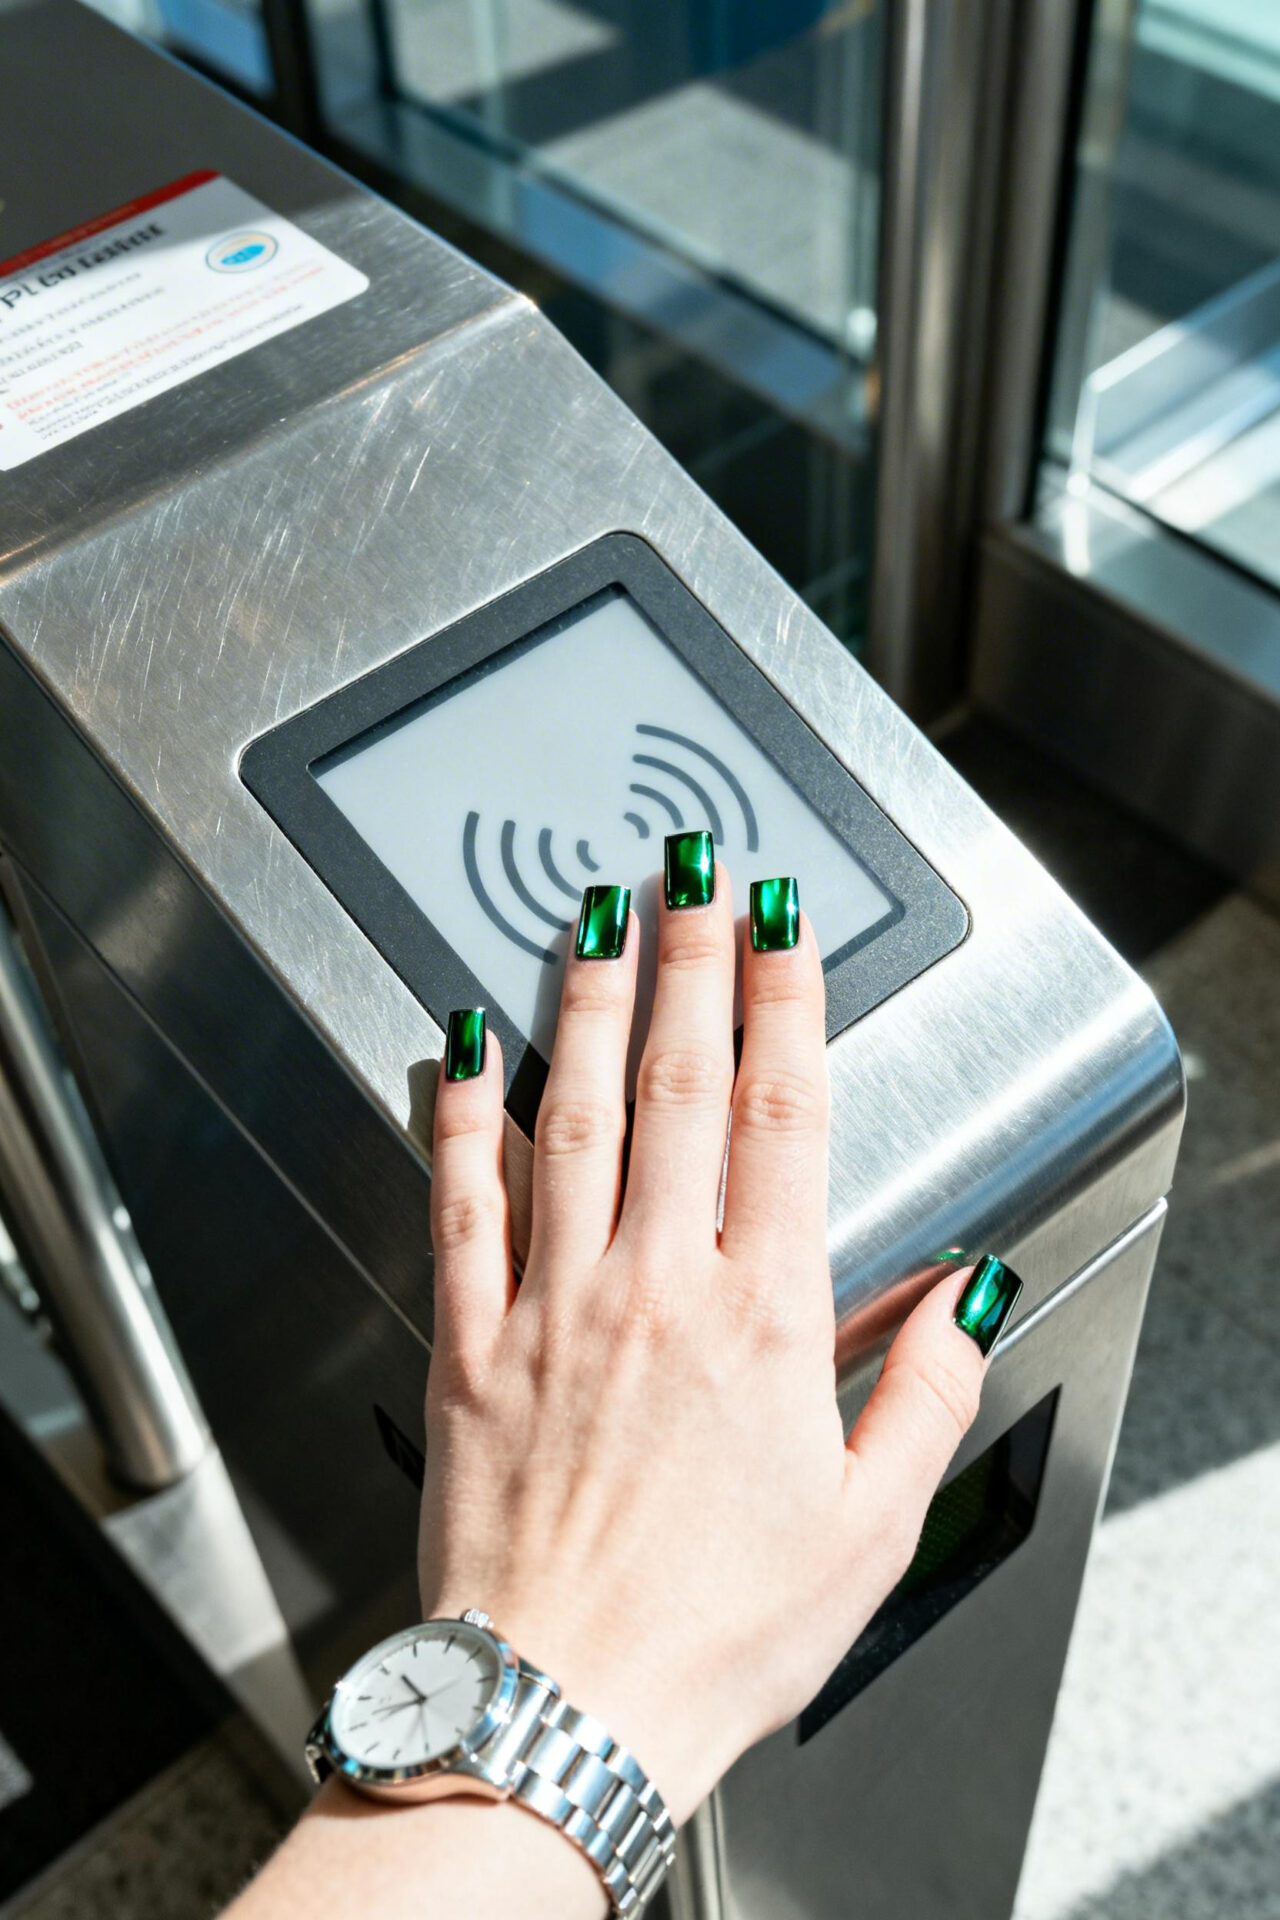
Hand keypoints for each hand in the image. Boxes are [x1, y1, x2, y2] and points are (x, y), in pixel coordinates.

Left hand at [421, 861, 1001, 1825]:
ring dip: (586, 1004)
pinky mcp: (469, 1343)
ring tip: (596, 916)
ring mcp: (553, 1305)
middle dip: (690, 959)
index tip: (785, 922)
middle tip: (693, 869)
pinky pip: (460, 1202)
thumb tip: (969, 1293)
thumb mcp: (871, 1527)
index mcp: (762, 1318)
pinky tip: (458, 1048)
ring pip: (570, 1115)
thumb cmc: (715, 1633)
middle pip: (675, 1083)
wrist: (562, 1709)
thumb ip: (929, 1394)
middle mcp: (655, 1286)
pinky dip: (457, 1116)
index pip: (779, 1115)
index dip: (785, 1000)